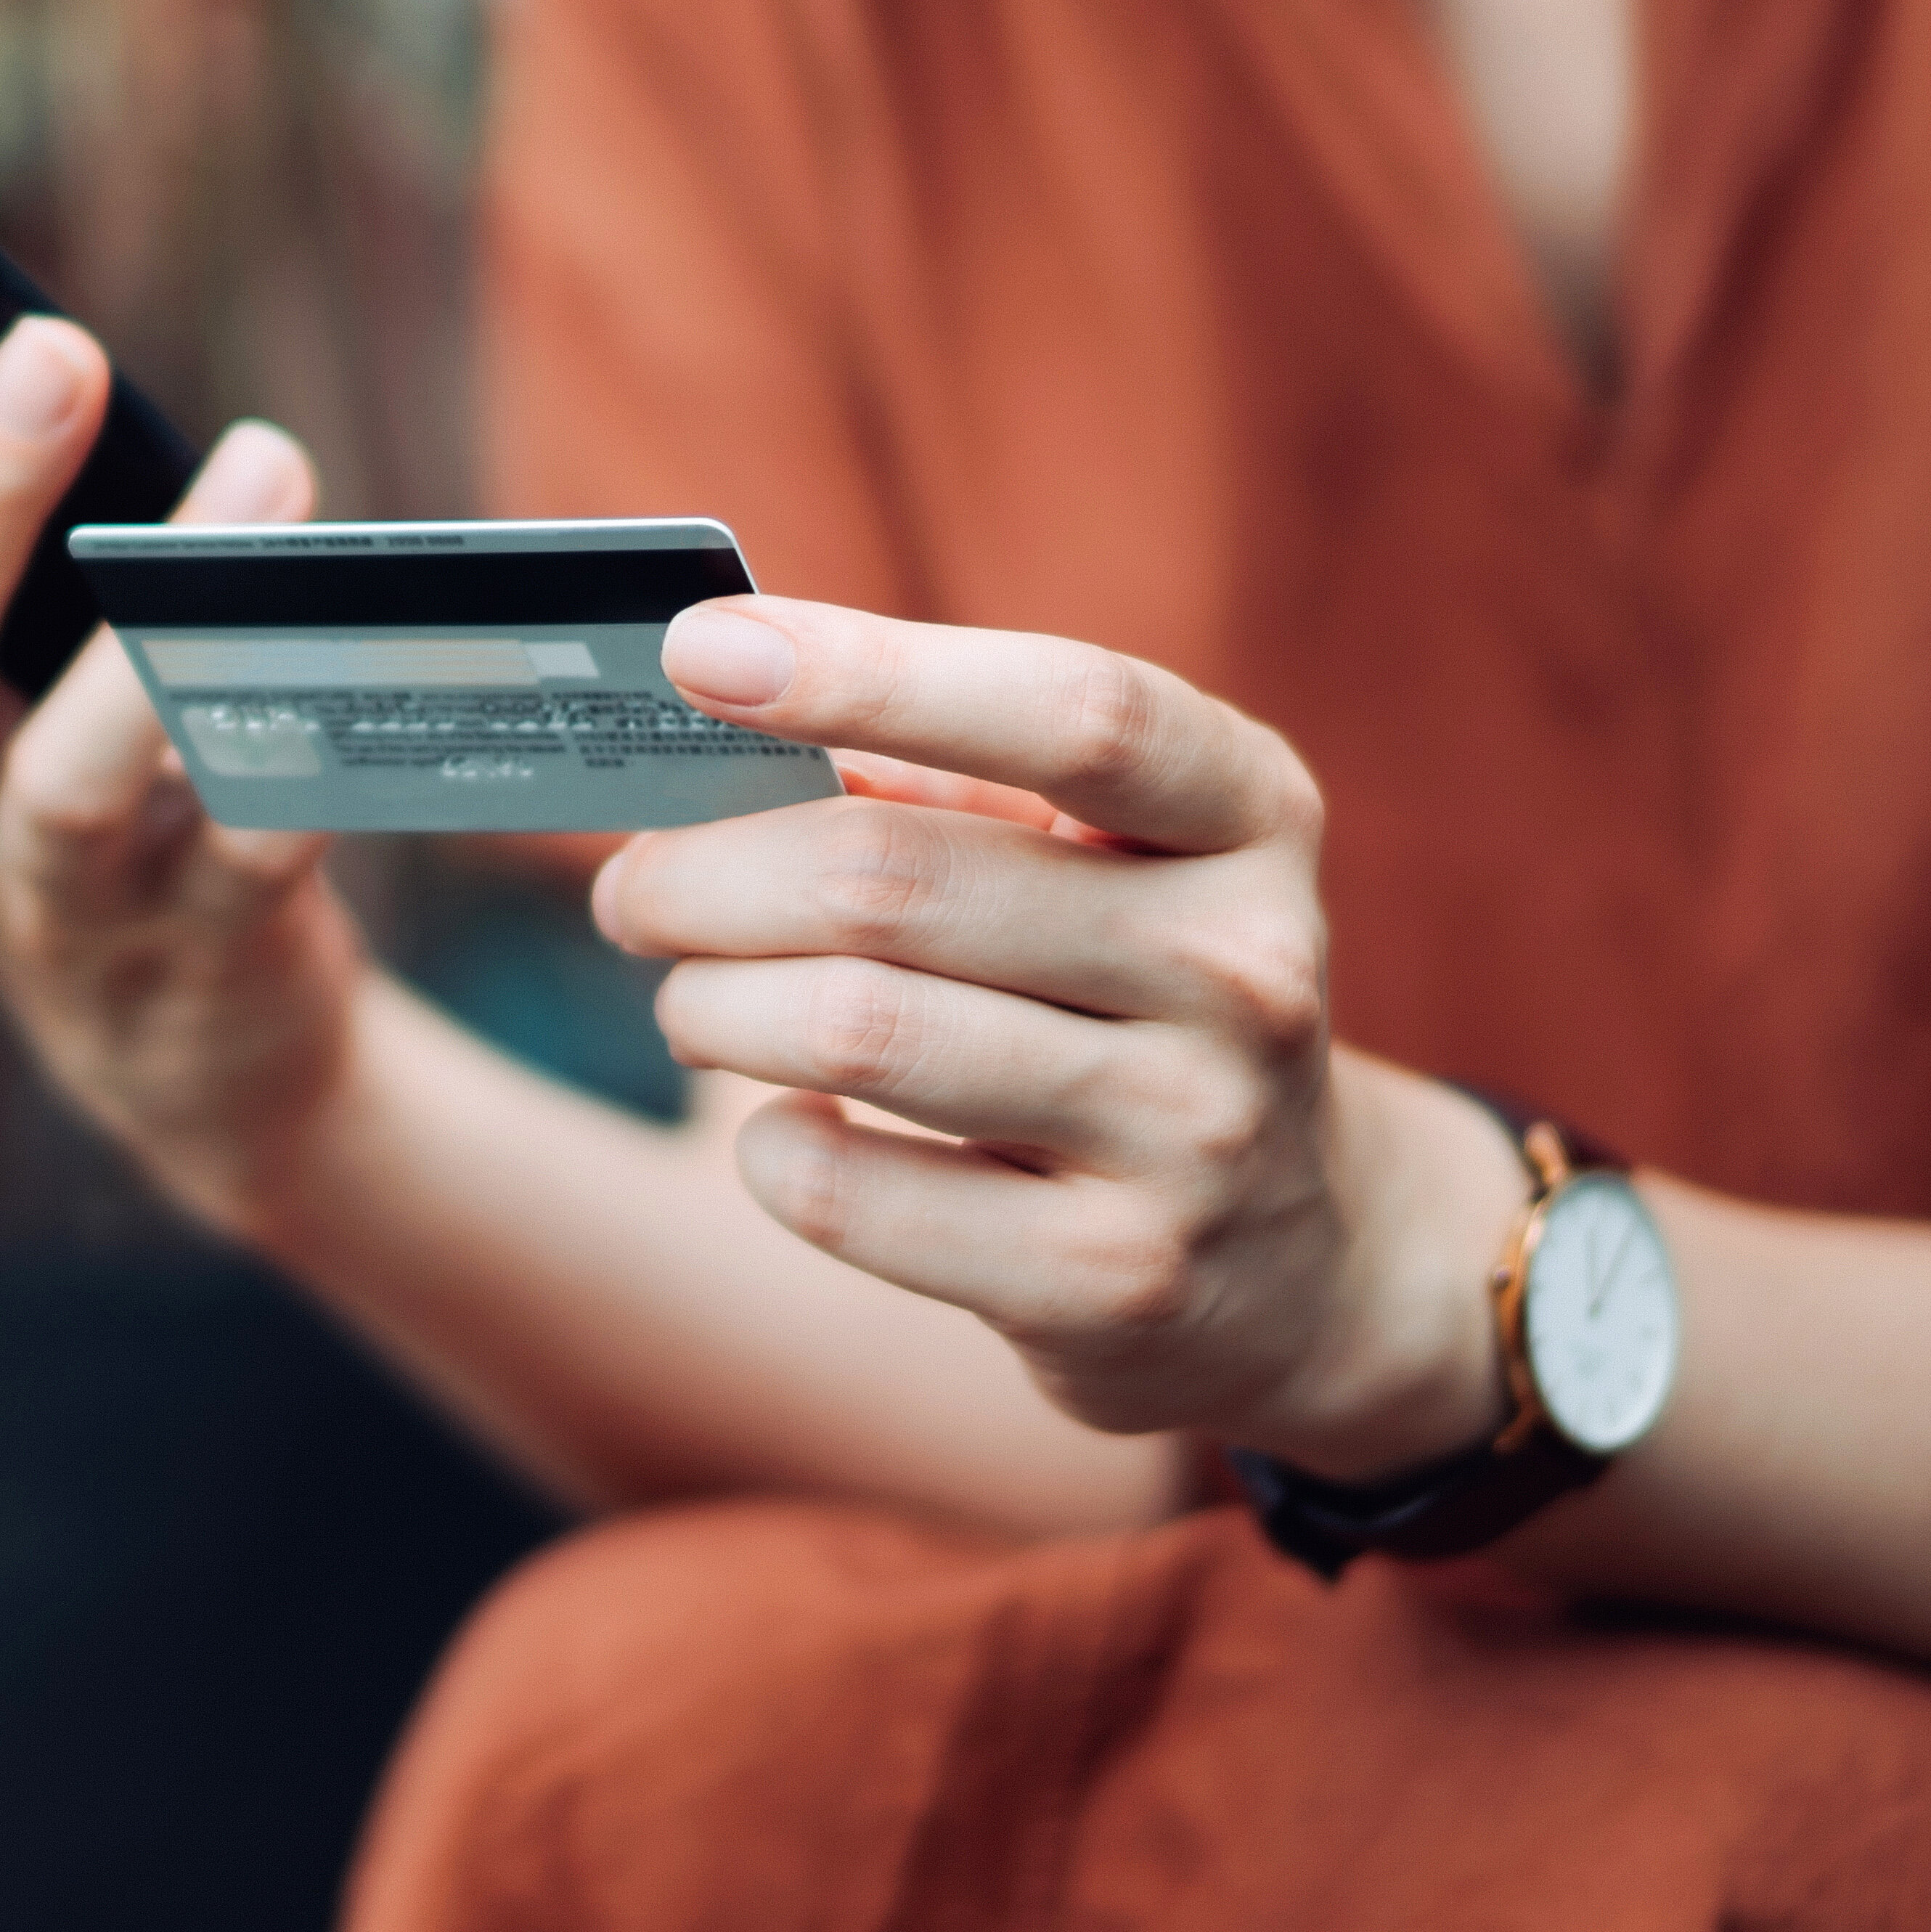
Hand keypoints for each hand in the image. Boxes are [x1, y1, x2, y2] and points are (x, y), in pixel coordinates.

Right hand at [0, 204, 367, 1222]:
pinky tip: (363, 654)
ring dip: (172, 626)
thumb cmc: (53, 751)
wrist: (179, 1049)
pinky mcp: (198, 952)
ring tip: (274, 469)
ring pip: (78, 776)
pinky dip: (306, 756)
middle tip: (58, 344)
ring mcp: (44, 890)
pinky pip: (256, 857)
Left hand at [595, 597, 1524, 1466]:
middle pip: (893, 880)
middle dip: (708, 876)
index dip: (871, 672)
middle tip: (636, 890)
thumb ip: (934, 782)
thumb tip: (714, 713)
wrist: (1294, 1255)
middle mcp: (1243, 968)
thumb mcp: (1096, 858)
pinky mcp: (1113, 1283)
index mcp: (1247, 814)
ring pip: (854, 1028)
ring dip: (714, 1006)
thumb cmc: (1127, 992)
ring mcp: (1190, 1135)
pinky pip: (850, 1193)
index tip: (701, 648)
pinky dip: (771, 1148)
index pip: (1071, 713)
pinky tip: (788, 1126)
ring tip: (693, 1003)